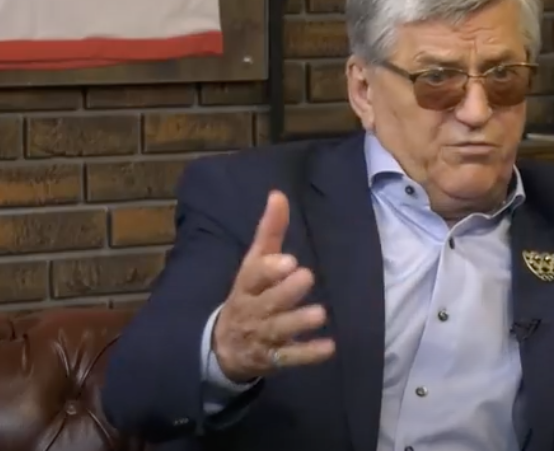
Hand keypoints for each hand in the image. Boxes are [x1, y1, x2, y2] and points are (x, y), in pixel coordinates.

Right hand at [213, 191, 334, 381]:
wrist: (224, 345)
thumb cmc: (249, 294)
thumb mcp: (255, 262)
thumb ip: (269, 231)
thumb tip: (278, 194)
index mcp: (246, 284)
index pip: (253, 276)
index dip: (269, 270)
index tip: (288, 261)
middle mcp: (252, 310)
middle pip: (267, 302)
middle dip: (286, 291)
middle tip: (307, 277)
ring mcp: (262, 336)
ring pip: (279, 330)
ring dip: (298, 322)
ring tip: (320, 313)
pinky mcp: (274, 358)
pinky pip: (291, 358)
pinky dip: (309, 354)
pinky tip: (329, 347)